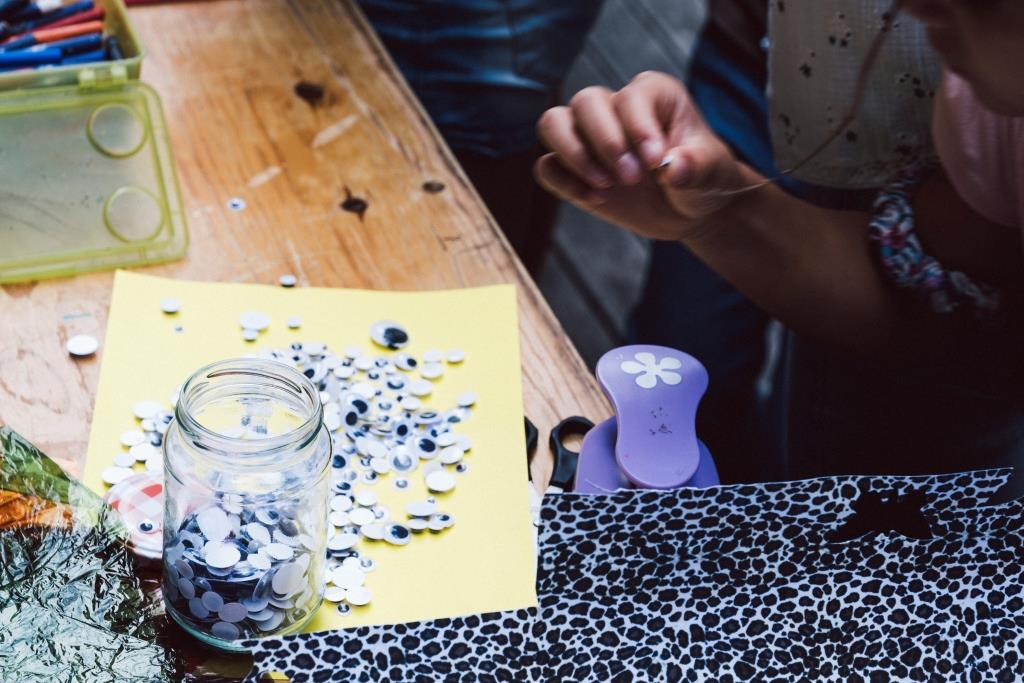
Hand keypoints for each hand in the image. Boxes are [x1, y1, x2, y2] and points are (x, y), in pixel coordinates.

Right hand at [534, 71, 747, 241]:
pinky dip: (564, 183)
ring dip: (573, 156)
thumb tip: (674, 168)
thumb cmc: (704, 180)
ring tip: (605, 186)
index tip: (655, 163)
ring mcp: (588, 137)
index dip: (638, 129)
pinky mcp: (572, 169)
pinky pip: (546, 167)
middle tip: (632, 179)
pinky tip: (596, 200)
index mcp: (653, 94)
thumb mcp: (716, 173)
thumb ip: (700, 166)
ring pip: (552, 123)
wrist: (688, 210)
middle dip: (605, 143)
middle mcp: (615, 106)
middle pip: (584, 103)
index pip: (630, 98)